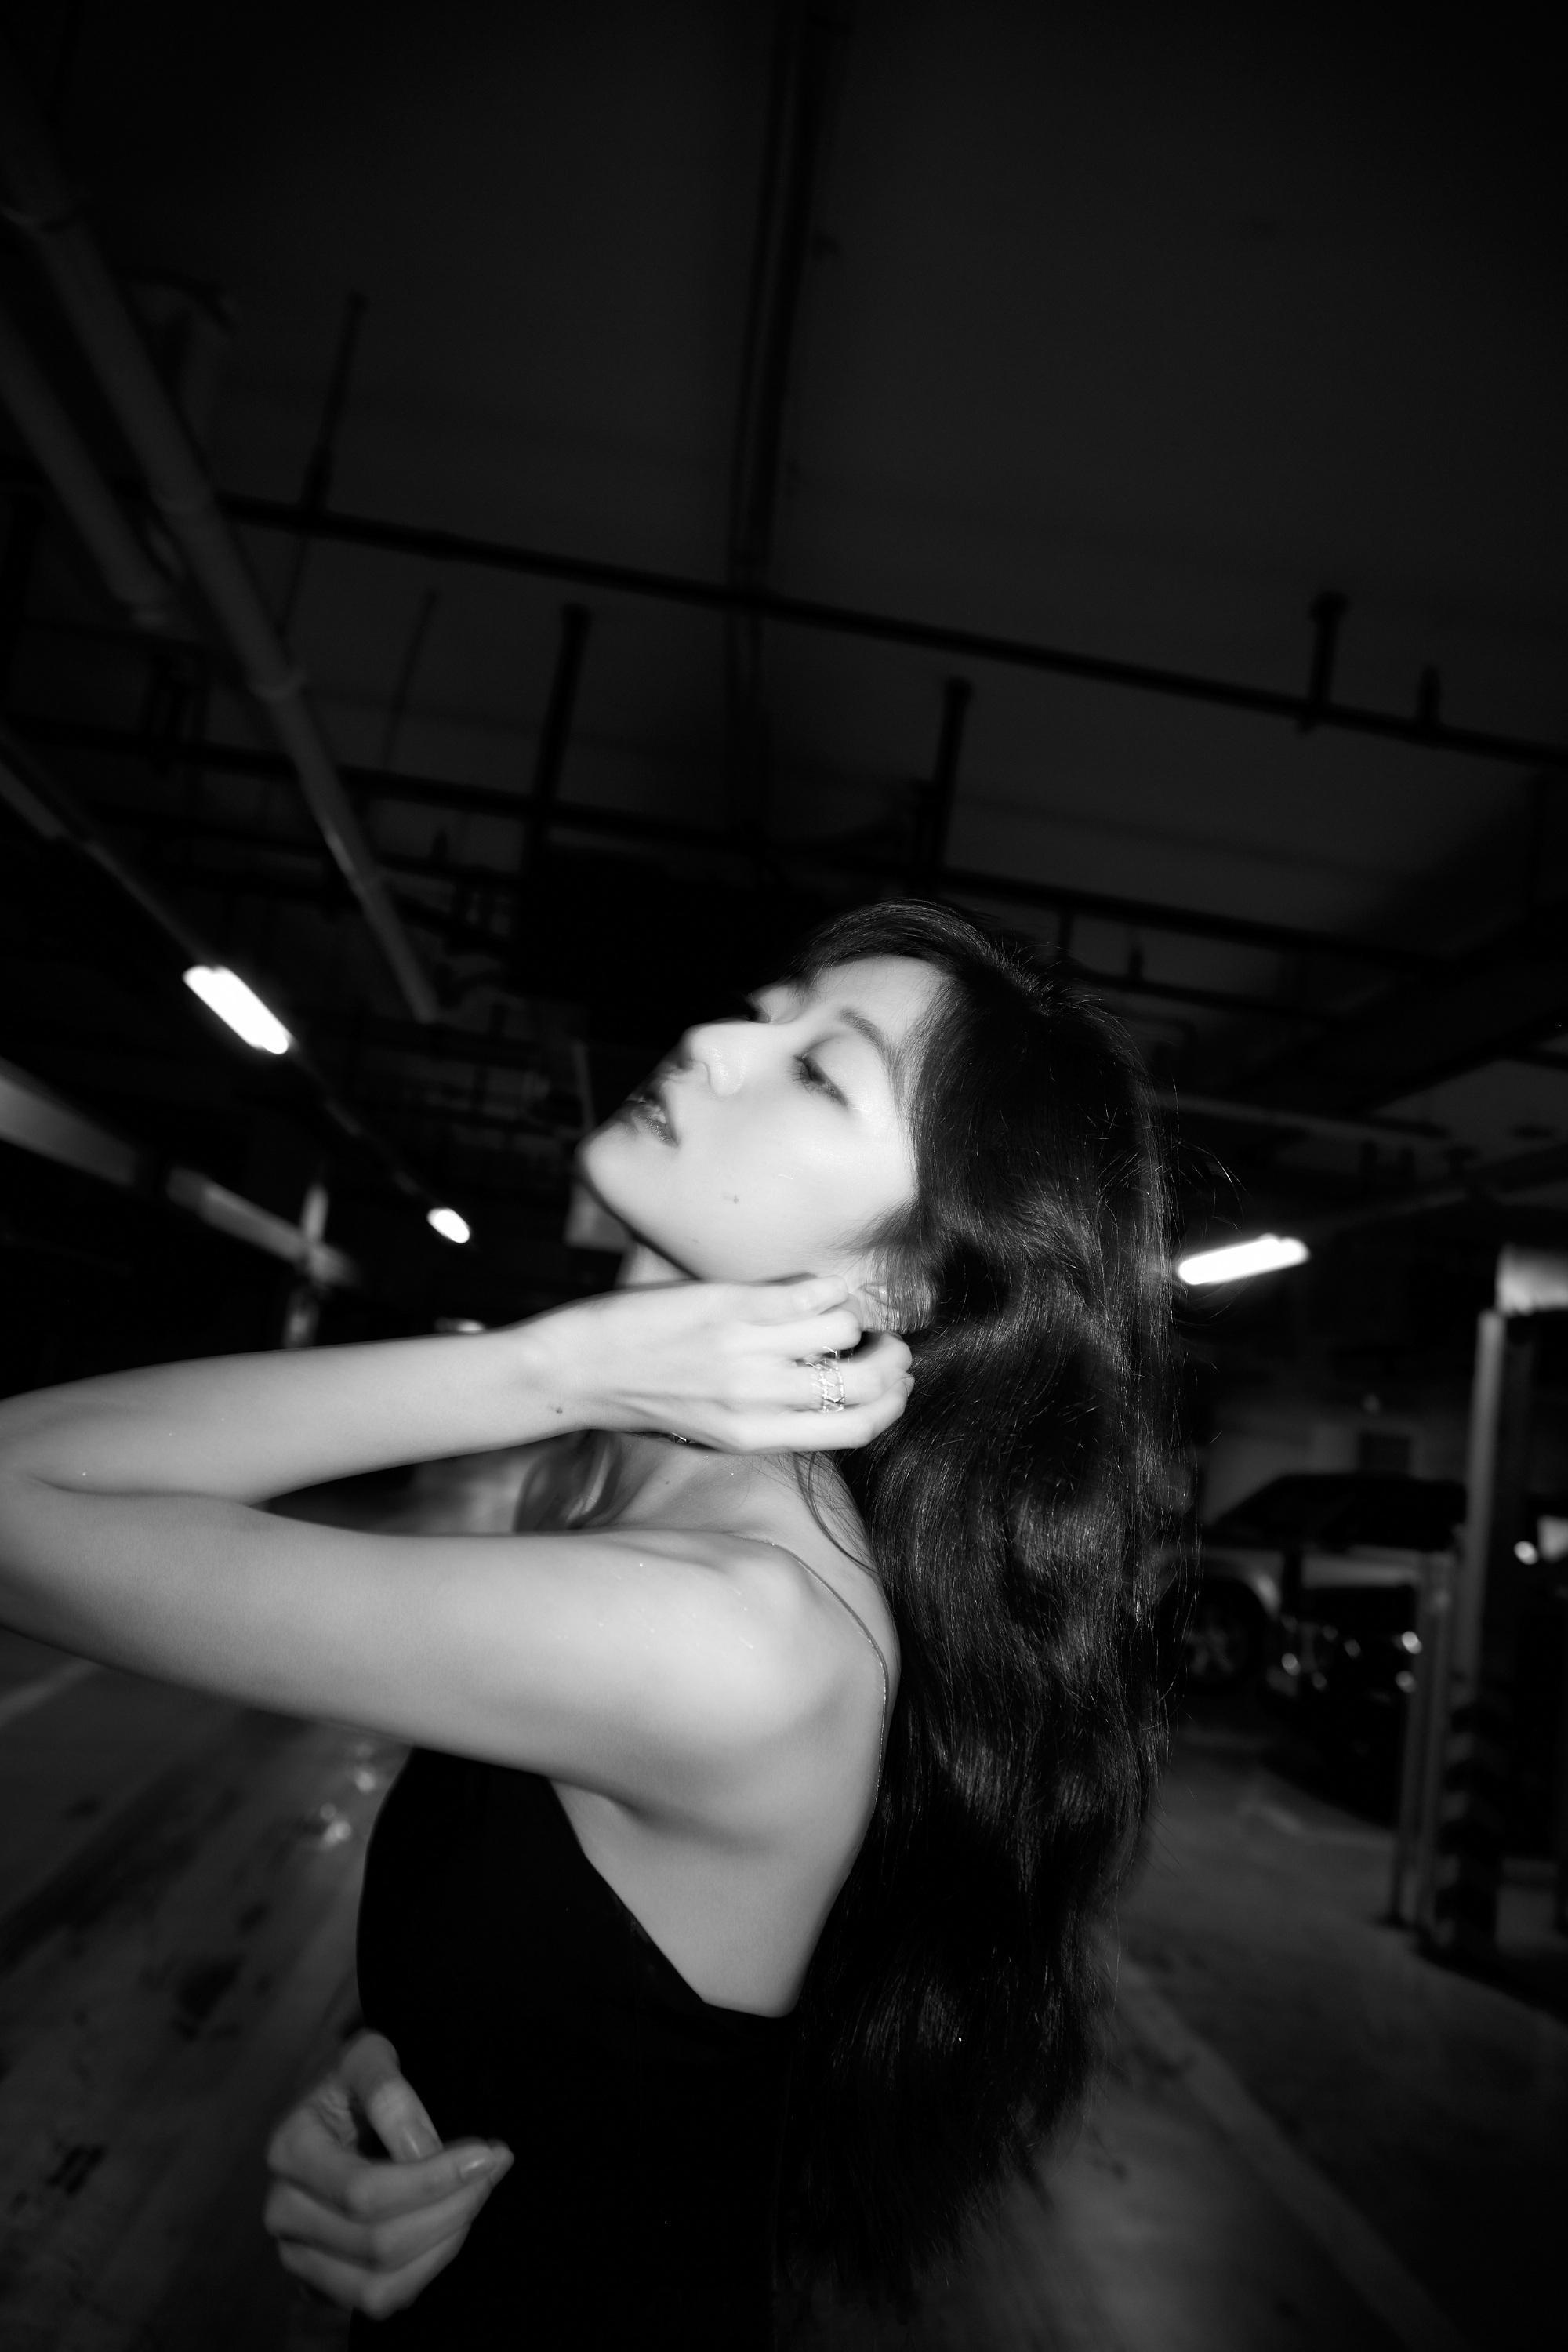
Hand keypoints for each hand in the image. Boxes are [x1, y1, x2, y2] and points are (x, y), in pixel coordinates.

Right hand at [264, 2031, 511, 2320]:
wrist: (334, 2107)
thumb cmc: (354, 2079)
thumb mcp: (368, 2056)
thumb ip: (389, 2090)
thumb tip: (422, 2150)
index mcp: (289, 2150)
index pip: (364, 2191)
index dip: (432, 2180)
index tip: (487, 2152)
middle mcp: (283, 2211)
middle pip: (376, 2242)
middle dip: (450, 2209)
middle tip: (492, 2171)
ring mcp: (297, 2253)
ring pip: (379, 2283)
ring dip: (444, 2244)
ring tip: (475, 2198)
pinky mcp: (320, 2281)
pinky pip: (379, 2299)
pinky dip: (426, 2270)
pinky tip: (451, 2226)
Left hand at [556, 1274, 912, 1452]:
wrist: (572, 1372)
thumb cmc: (639, 1399)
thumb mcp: (709, 1429)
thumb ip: (765, 1418)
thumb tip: (819, 1395)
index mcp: (757, 1437)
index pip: (857, 1429)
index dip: (893, 1403)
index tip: (898, 1381)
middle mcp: (759, 1400)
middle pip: (865, 1385)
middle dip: (893, 1360)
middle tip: (888, 1344)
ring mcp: (746, 1352)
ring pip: (843, 1330)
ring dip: (850, 1317)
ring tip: (832, 1310)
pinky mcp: (729, 1308)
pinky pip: (808, 1294)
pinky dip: (827, 1285)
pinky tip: (819, 1284)